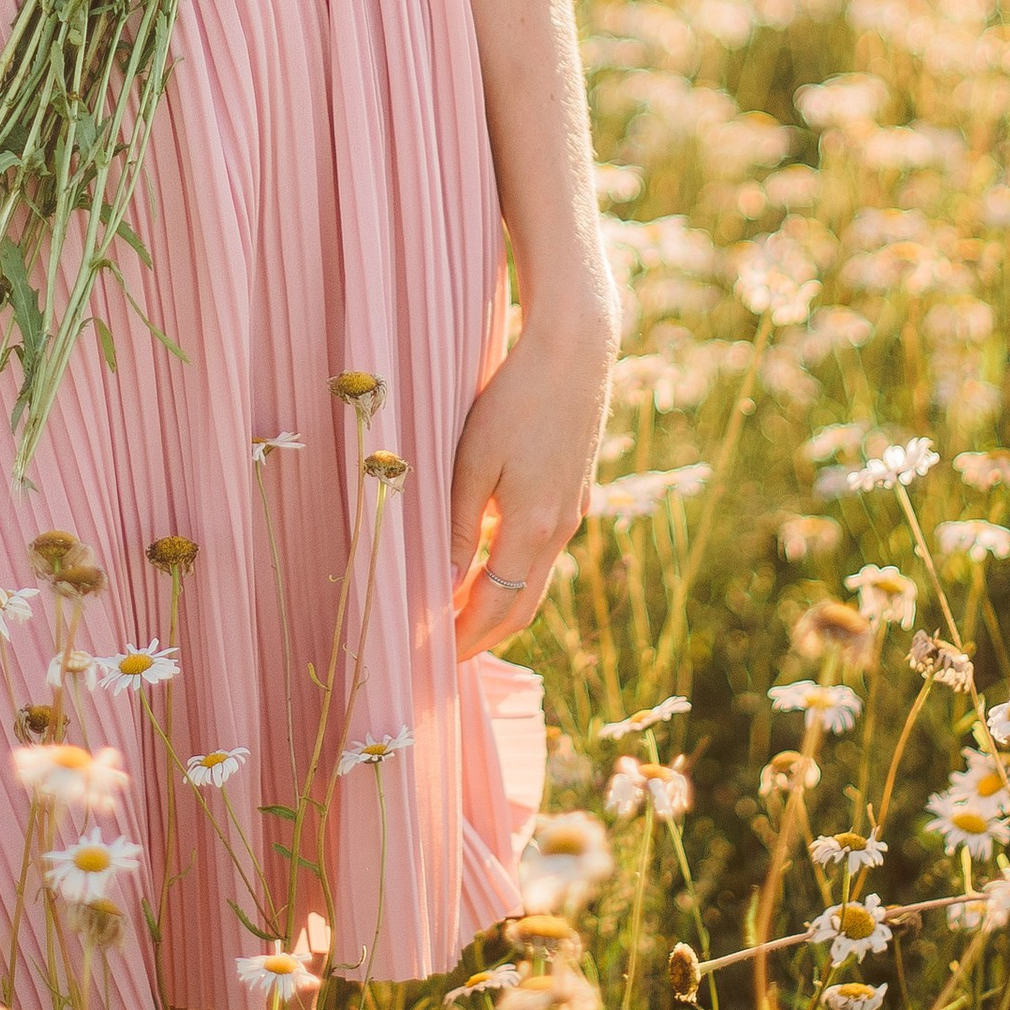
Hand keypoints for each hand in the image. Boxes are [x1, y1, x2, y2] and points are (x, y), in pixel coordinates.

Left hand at [448, 305, 615, 661]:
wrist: (576, 352)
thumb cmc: (515, 398)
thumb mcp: (474, 462)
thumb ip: (459, 527)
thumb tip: (443, 584)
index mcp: (534, 526)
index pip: (496, 606)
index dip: (465, 637)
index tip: (433, 657)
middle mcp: (561, 528)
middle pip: (523, 606)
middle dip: (484, 636)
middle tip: (445, 654)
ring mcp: (574, 511)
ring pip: (536, 580)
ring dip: (500, 606)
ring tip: (459, 617)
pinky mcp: (576, 491)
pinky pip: (544, 552)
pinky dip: (515, 574)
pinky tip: (487, 564)